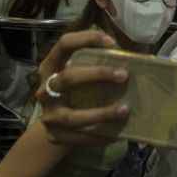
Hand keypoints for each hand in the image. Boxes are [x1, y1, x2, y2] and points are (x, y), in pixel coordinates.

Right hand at [36, 30, 130, 144]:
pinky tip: (115, 134)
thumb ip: (95, 63)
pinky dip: (99, 136)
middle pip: (68, 78)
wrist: (54, 125)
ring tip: (125, 109)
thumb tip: (131, 56)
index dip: (86, 39)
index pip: (64, 44)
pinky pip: (79, 138)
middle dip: (97, 74)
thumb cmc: (74, 91)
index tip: (110, 41)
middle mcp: (45, 90)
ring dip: (101, 113)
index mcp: (51, 67)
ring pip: (73, 116)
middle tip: (123, 75)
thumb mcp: (77, 73)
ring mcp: (49, 115)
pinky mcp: (55, 136)